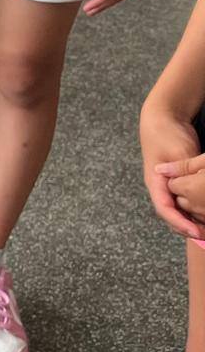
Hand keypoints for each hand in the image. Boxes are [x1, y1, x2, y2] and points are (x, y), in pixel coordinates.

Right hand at [142, 112, 204, 238]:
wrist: (162, 120)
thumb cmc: (167, 135)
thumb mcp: (179, 153)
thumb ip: (186, 173)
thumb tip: (194, 189)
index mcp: (155, 182)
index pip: (165, 209)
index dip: (179, 223)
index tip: (195, 232)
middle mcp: (160, 188)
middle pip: (170, 215)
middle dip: (186, 228)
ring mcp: (167, 186)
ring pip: (178, 210)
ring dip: (191, 221)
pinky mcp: (177, 182)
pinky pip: (183, 202)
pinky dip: (194, 210)